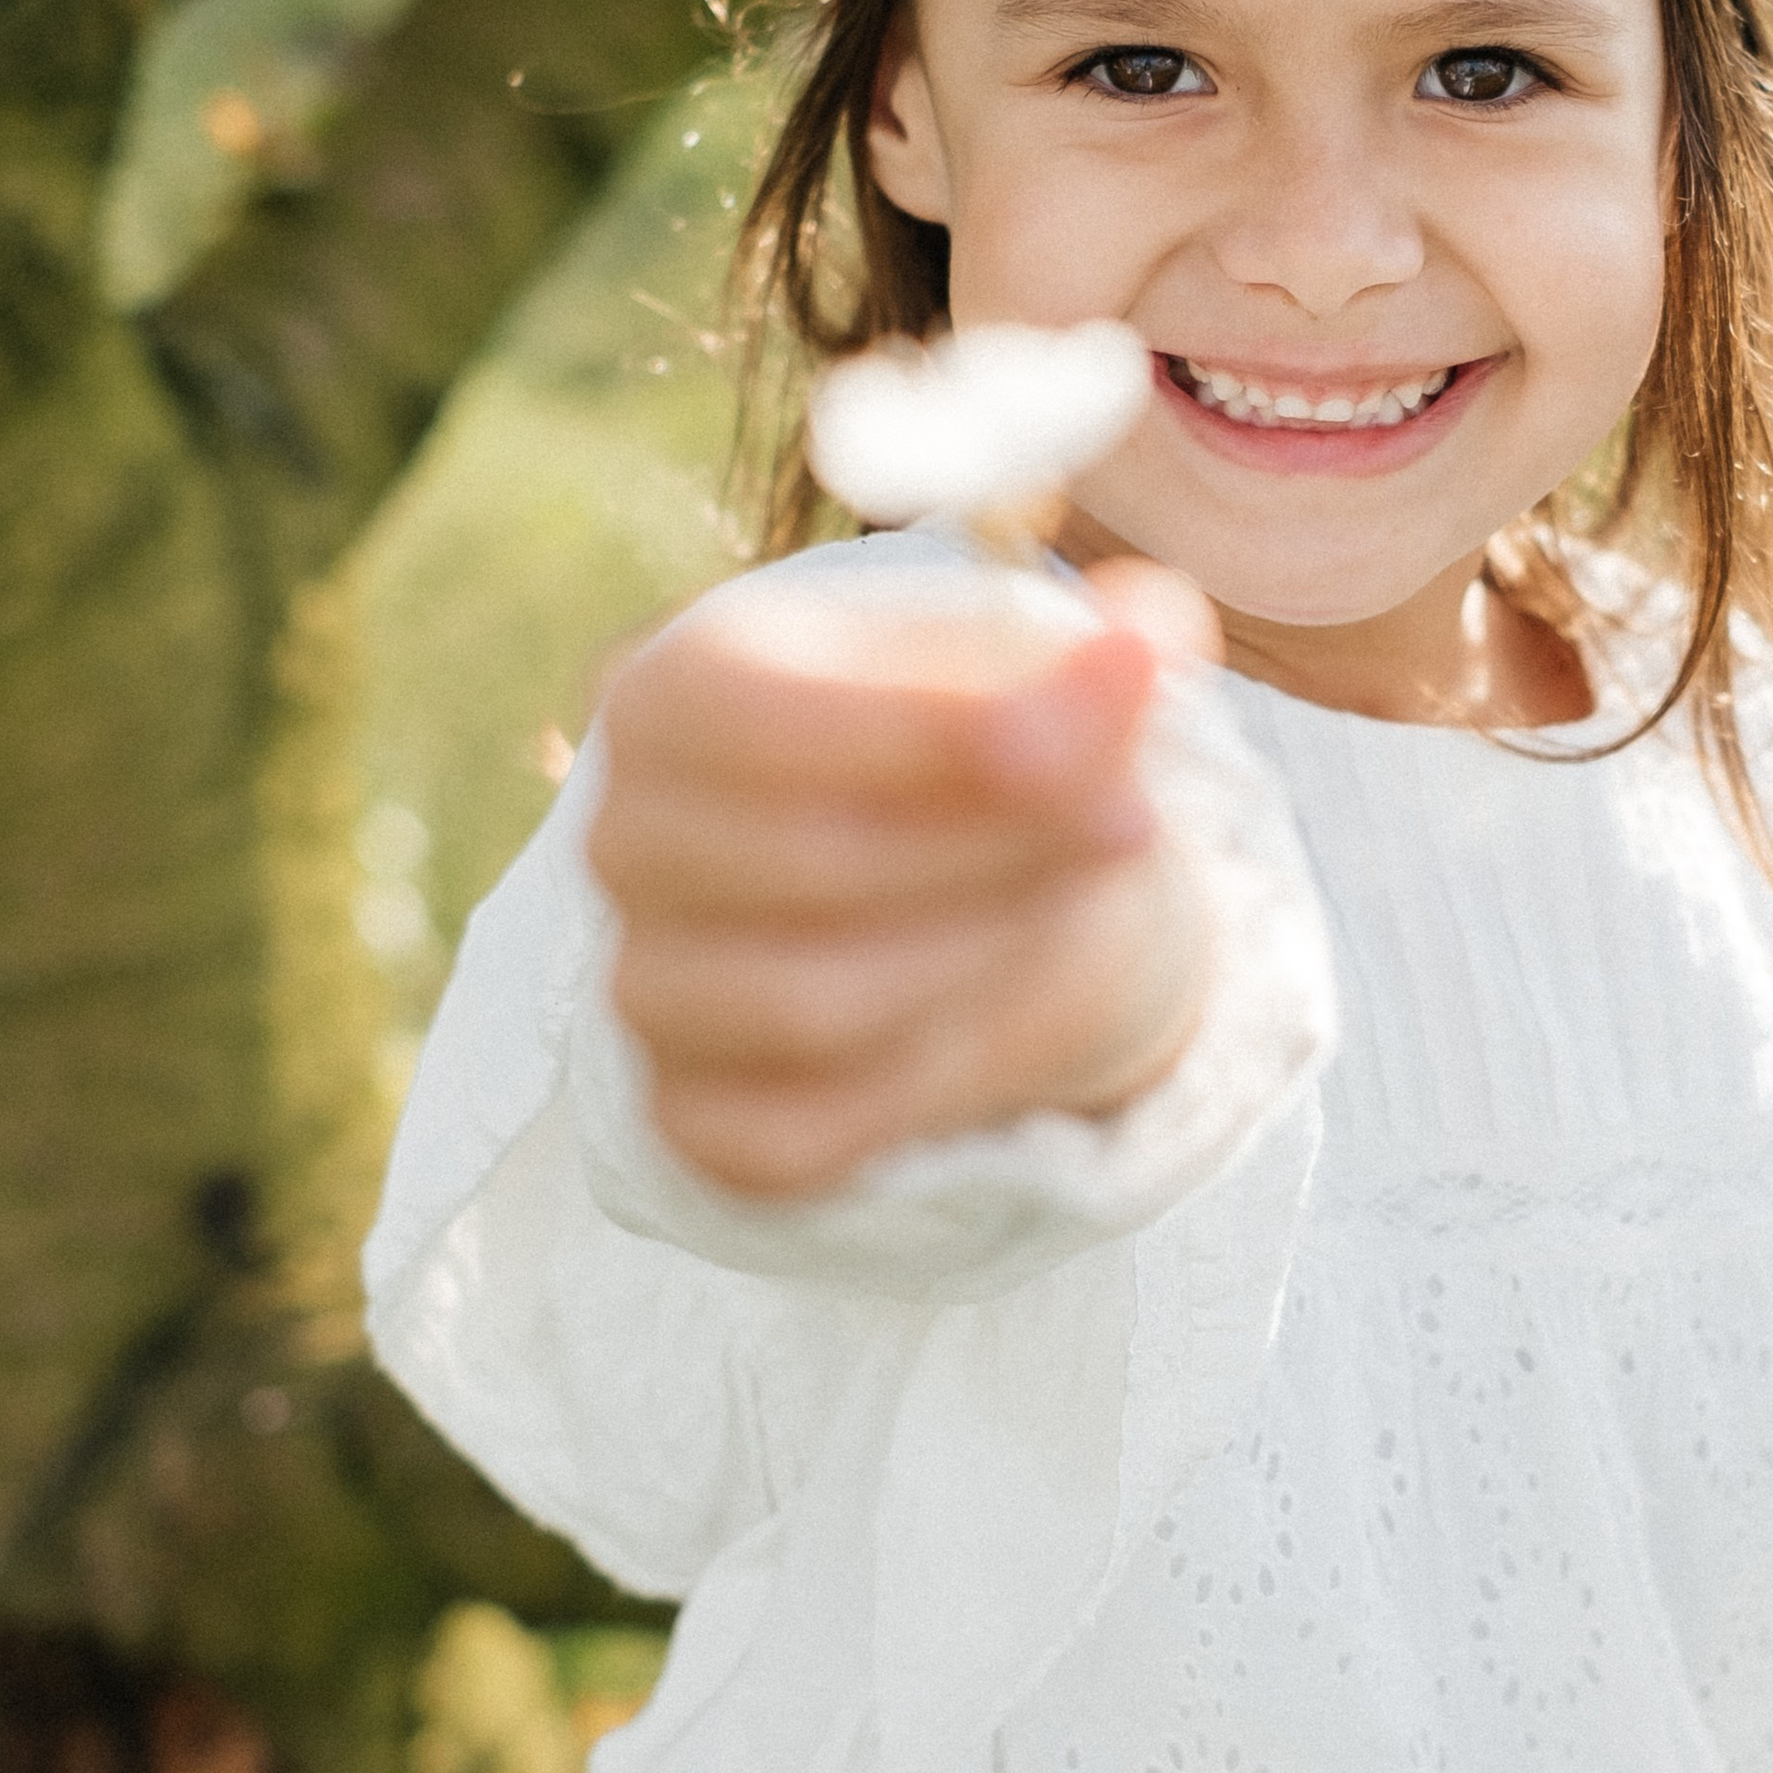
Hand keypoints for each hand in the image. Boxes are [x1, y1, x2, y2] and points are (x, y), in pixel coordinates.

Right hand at [588, 558, 1218, 1197]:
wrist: (926, 892)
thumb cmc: (961, 756)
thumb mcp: (1026, 681)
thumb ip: (1089, 659)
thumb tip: (1147, 642)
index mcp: (671, 692)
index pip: (772, 721)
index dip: (949, 742)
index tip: (1114, 749)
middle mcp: (625, 840)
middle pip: (809, 861)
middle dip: (996, 849)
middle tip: (1134, 828)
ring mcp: (646, 986)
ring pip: (811, 1006)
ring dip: (985, 962)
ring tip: (1088, 911)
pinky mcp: (689, 1115)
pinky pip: (806, 1130)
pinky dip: (939, 1084)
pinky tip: (1024, 1015)